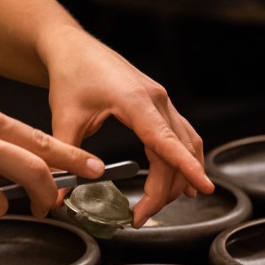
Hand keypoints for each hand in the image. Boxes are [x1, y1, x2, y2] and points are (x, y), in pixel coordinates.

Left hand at [44, 28, 213, 224]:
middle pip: (177, 151)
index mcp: (135, 101)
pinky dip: (183, 158)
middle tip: (140, 216)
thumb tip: (61, 194)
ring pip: (186, 144)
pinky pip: (181, 134)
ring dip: (179, 176)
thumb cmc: (70, 74)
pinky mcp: (158, 103)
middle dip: (166, 190)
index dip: (186, 167)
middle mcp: (156, 99)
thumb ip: (66, 158)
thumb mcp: (63, 118)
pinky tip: (180, 177)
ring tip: (157, 204)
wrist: (73, 48)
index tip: (204, 188)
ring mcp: (161, 100)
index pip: (167, 141)